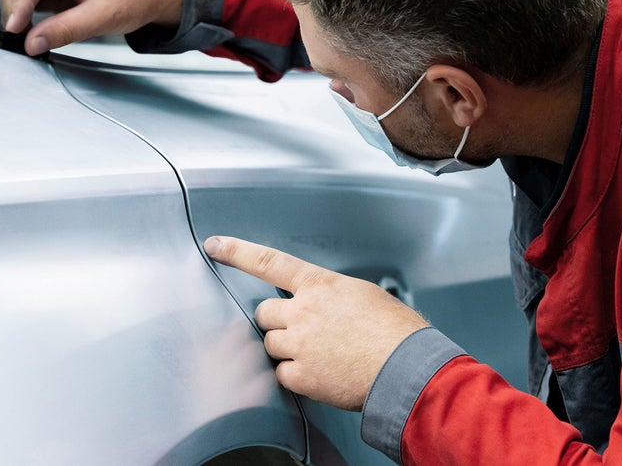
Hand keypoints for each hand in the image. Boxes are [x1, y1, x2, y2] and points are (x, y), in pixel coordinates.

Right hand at [0, 0, 182, 55]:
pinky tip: (32, 26)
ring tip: (26, 33)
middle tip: (19, 36)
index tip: (15, 27)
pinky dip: (25, 9)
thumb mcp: (104, 16)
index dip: (19, 1)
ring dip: (17, 7)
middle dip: (13, 5)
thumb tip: (33, 43)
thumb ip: (66, 30)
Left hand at [204, 235, 428, 410]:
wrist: (406, 368)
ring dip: (286, 350)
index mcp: (320, 285)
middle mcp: (304, 310)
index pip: (269, 262)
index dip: (237, 252)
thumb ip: (333, 295)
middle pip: (264, 312)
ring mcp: (300, 343)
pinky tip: (319, 375)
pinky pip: (280, 374)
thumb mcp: (364, 295)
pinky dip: (295, 376)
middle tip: (301, 332)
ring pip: (270, 344)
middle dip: (276, 322)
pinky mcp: (301, 375)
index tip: (215, 245)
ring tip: (319, 356)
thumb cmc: (396, 331)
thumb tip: (327, 304)